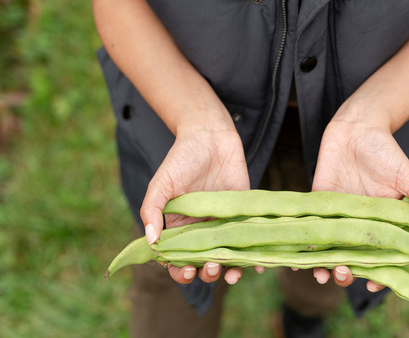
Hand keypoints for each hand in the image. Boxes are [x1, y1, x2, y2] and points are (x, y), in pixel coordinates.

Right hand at [139, 120, 251, 284]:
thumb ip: (152, 210)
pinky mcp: (244, 214)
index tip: (185, 271)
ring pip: (228, 257)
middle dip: (207, 273)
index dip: (180, 272)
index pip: (177, 259)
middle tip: (210, 267)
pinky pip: (250, 239)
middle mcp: (202, 230)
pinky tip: (257, 265)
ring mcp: (224, 224)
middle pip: (204, 263)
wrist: (210, 135)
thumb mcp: (161, 183)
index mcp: (179, 227)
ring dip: (230, 271)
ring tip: (232, 273)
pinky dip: (254, 256)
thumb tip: (151, 241)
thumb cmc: (181, 158)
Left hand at [310, 114, 408, 288]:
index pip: (382, 255)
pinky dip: (303, 244)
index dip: (380, 273)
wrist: (357, 125)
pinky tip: (295, 260)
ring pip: (331, 249)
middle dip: (348, 272)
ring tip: (322, 273)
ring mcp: (338, 214)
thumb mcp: (407, 175)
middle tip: (345, 274)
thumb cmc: (386, 149)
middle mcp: (360, 223)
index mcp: (384, 222)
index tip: (375, 286)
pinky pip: (310, 228)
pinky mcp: (318, 202)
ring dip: (324, 265)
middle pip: (353, 257)